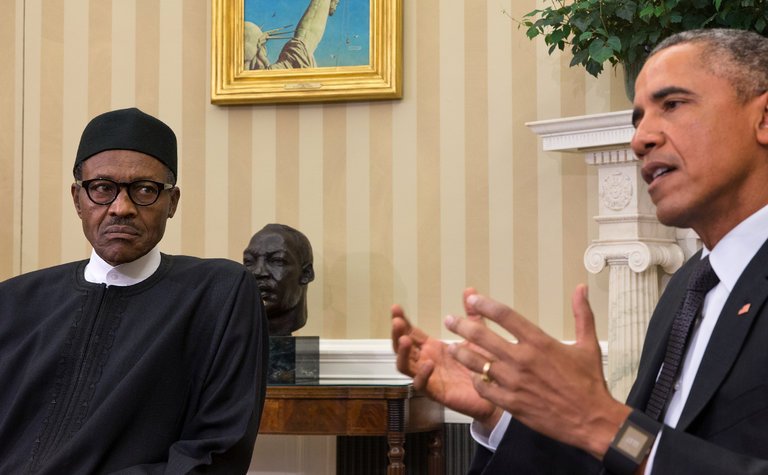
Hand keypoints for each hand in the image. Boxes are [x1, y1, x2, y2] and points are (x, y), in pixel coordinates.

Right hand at [391, 289, 501, 429]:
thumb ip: (471, 315)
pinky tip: (428, 364)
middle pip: (402, 347)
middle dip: (397, 333)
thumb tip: (469, 290)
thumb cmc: (482, 365)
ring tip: (405, 339)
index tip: (396, 307)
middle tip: (397, 320)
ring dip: (402, 353)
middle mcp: (425, 360)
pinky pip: (421, 385)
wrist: (496, 391)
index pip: (410, 332)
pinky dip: (421, 375)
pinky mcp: (436, 392)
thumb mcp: (475, 336)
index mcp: (431, 348)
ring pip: (405, 366)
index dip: (401, 321)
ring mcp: (428, 377)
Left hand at [445, 285, 629, 458]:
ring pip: (477, 363)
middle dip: (462, 325)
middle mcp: (522, 359)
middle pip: (482, 336)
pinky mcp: (511, 403)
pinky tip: (474, 376)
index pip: (505, 315)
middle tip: (451, 320)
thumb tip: (581, 288)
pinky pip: (484, 388)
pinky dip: (476, 381)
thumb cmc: (590, 383)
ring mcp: (514, 382)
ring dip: (461, 352)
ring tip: (451, 347)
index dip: (484, 305)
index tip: (472, 300)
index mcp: (539, 342)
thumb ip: (582, 314)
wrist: (592, 420)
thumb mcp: (589, 345)